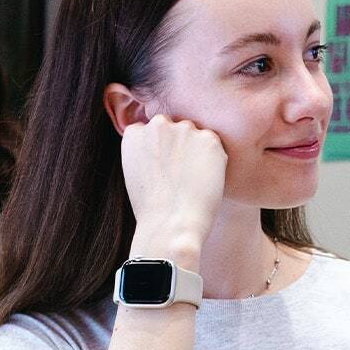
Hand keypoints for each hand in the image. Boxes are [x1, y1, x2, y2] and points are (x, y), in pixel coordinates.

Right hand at [120, 115, 225, 260]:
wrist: (171, 225)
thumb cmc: (151, 208)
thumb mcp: (134, 173)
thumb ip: (146, 151)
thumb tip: (162, 147)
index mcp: (135, 133)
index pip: (152, 131)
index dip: (161, 150)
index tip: (164, 169)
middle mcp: (159, 124)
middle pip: (176, 129)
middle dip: (180, 147)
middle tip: (181, 177)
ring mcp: (185, 129)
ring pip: (196, 136)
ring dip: (197, 152)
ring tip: (192, 181)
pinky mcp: (209, 139)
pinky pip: (214, 147)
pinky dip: (214, 162)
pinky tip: (204, 182)